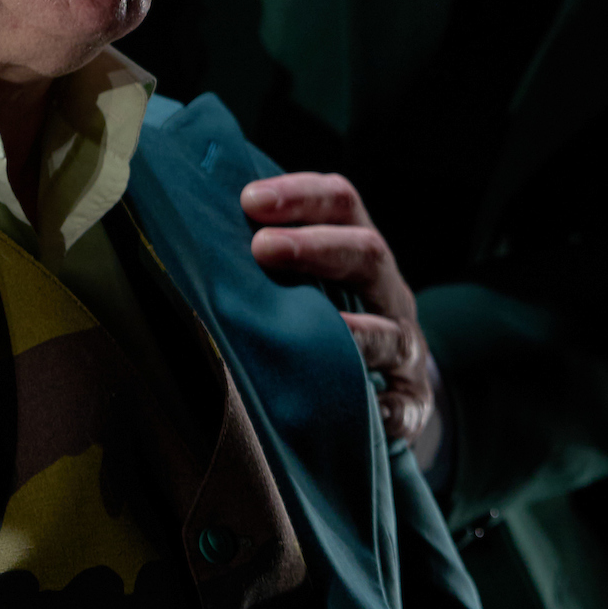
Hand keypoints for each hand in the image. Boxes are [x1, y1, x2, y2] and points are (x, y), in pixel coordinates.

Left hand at [242, 172, 442, 463]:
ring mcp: (406, 350)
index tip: (250, 199)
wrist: (393, 386)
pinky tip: (359, 413)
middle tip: (262, 246)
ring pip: (390, 335)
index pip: (342, 202)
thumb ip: (271, 257)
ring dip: (352, 331)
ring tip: (307, 333)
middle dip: (316, 247)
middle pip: (368, 253)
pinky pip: (402, 407)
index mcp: (362, 251)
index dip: (300, 195)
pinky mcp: (412, 404)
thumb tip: (195, 232)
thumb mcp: (315, 280)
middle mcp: (390, 293)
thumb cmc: (332, 321)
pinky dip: (382, 410)